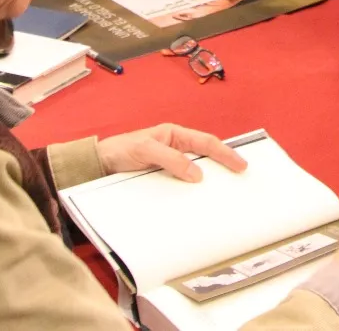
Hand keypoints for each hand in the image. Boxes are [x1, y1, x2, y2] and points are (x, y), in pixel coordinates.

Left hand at [96, 123, 247, 180]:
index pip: (206, 142)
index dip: (225, 153)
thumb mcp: (145, 150)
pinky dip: (191, 193)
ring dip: (208, 183)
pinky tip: (197, 203)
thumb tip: (197, 174)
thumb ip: (171, 159)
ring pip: (195, 173)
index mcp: (174, 135)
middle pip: (205, 157)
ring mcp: (169, 166)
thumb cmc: (120, 150)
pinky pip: (181, 186)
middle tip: (241, 179)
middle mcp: (175, 149)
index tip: (240, 165)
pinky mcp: (162, 181)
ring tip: (224, 194)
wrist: (98, 167)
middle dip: (223, 167)